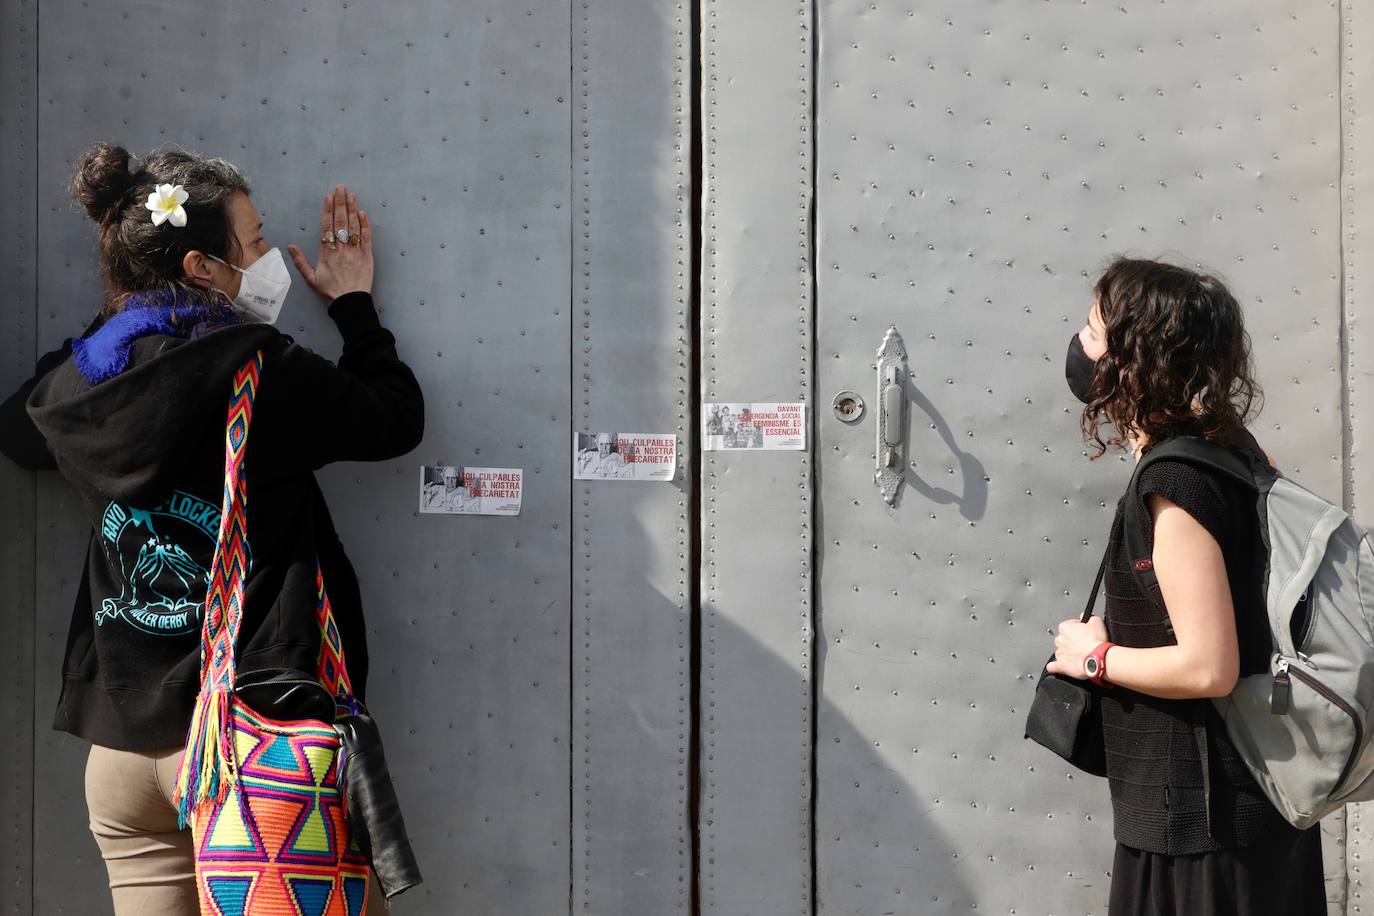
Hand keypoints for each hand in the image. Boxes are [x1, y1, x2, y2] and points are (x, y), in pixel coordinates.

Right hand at [287, 184, 373, 302]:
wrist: (350, 303)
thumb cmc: (330, 292)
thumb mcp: (310, 278)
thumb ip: (300, 261)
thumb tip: (290, 246)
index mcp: (327, 252)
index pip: (327, 226)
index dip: (328, 210)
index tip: (328, 196)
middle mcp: (341, 249)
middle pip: (341, 221)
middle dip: (341, 202)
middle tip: (341, 187)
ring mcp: (355, 252)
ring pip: (354, 226)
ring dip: (353, 209)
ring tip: (351, 195)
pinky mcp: (367, 257)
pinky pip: (367, 238)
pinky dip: (365, 225)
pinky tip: (363, 213)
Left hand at [1045, 616, 1109, 678]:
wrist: (1099, 659)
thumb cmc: (1097, 642)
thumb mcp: (1096, 621)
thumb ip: (1088, 617)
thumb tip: (1084, 616)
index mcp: (1064, 627)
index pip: (1070, 625)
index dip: (1079, 628)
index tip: (1085, 632)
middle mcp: (1059, 640)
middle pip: (1065, 639)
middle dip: (1073, 641)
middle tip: (1085, 644)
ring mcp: (1059, 653)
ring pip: (1061, 652)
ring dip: (1068, 653)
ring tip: (1081, 655)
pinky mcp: (1060, 666)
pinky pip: (1053, 666)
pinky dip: (1055, 666)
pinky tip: (1060, 666)